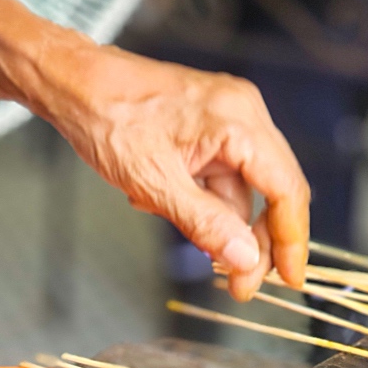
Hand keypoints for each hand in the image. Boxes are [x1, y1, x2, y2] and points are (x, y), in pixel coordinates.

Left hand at [34, 41, 309, 300]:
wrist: (75, 84)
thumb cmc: (107, 117)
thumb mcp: (154, 182)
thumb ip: (205, 224)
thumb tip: (246, 260)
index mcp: (237, 120)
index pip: (285, 189)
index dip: (292, 240)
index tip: (290, 278)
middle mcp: (242, 114)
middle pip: (274, 191)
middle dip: (258, 242)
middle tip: (241, 284)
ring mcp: (228, 120)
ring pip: (245, 190)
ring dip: (222, 223)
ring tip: (179, 230)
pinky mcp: (210, 129)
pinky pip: (222, 177)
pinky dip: (202, 202)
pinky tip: (163, 203)